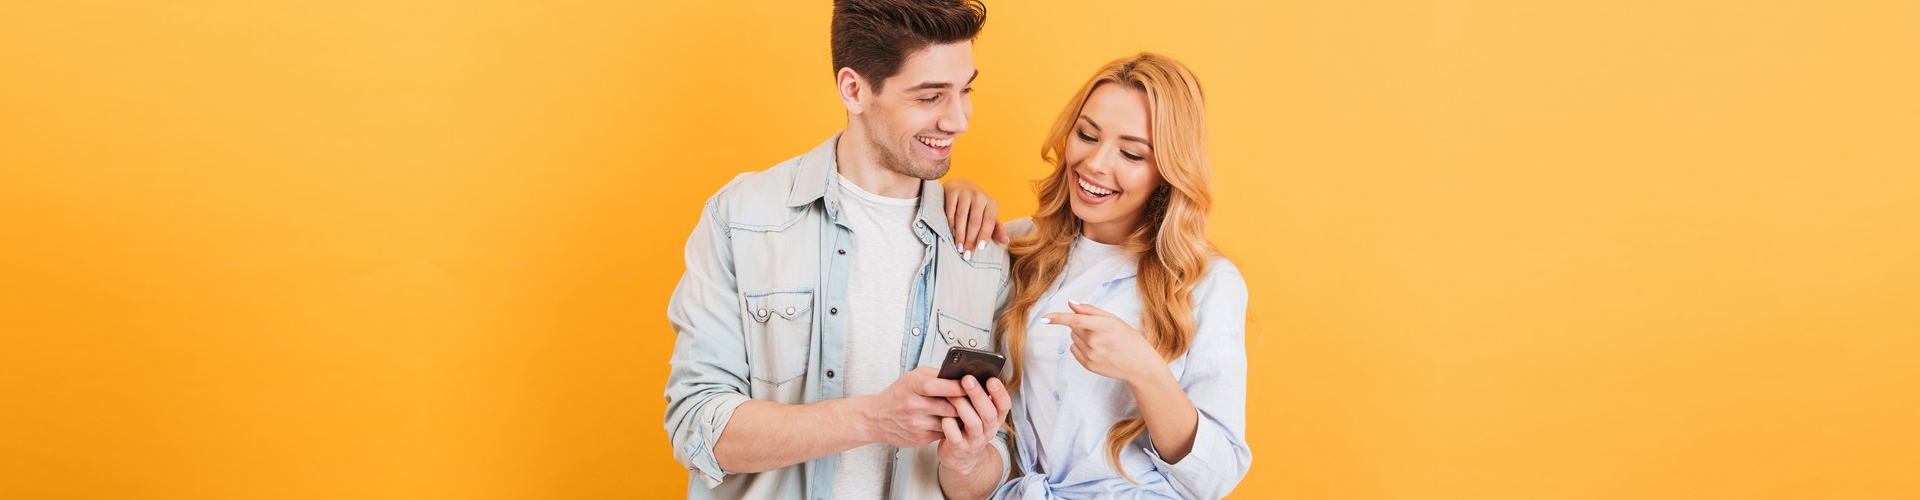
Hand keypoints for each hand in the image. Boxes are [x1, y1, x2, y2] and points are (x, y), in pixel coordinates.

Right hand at [861, 367, 965, 447]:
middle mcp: (916, 406)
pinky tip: (951, 421)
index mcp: (914, 386)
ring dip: (960, 417)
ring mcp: (918, 424)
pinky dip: (951, 427)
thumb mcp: (912, 377)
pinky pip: (944, 432)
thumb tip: (959, 375)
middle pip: (951, 406)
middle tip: (975, 400)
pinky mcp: (921, 438)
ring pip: (950, 422)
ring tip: (966, 411)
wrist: (876, 418)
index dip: (960, 386)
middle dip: (965, 404)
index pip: (942, 386)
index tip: (973, 385)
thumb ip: (935, 375)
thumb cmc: (896, 396)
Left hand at [935, 374, 1011, 474]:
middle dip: (978, 395)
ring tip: (951, 394)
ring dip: (963, 407)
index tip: (991, 379)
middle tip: (967, 379)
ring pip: (974, 423)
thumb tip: (968, 373)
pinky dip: (950, 426)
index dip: (1000, 393)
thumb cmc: (967, 427)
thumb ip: (977, 397)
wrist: (960, 457)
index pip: (1004, 405)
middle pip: (989, 413)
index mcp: (995, 418)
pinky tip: (944, 417)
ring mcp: (974, 441)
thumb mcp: (978, 413)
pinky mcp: (959, 449)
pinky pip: (956, 437)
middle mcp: (988, 430)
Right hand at [942, 178, 1009, 258]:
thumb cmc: (977, 206)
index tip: (979, 248)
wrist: (962, 185)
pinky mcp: (953, 191)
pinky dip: (950, 223)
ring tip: (959, 247)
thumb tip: (1006, 241)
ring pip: (961, 217)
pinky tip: (951, 233)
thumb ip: (996, 228)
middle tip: (967, 254)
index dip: (984, 235)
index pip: (989, 221)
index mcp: (991, 203)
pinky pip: (951, 210)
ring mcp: (965, 193)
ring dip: (960, 234)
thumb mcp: (989, 214)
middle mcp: (980, 196)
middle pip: (975, 221)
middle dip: (970, 239)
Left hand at [1042, 300, 1163, 383]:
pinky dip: (1081, 347)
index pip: (1076, 320)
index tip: (1044, 318)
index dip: (1058, 318)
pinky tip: (1097, 350)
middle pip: (1073, 327)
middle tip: (1100, 330)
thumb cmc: (1128, 339)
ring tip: (1101, 341)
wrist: (1139, 365)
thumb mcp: (1114, 320)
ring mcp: (1090, 355)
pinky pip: (1074, 350)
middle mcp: (1095, 342)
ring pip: (1073, 338)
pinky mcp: (1088, 365)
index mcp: (1103, 326)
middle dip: (1082, 325)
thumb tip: (1071, 304)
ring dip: (1082, 336)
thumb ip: (1091, 310)